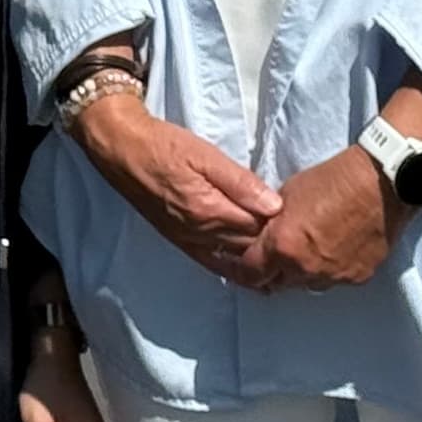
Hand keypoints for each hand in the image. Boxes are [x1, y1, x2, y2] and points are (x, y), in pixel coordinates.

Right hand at [71, 89, 283, 285]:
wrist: (121, 150)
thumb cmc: (163, 145)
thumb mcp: (205, 155)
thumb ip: (240, 182)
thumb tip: (275, 205)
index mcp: (210, 210)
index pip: (259, 226)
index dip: (281, 222)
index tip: (300, 215)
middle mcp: (200, 233)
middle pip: (249, 245)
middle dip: (273, 242)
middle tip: (297, 235)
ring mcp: (188, 240)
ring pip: (233, 258)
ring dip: (257, 258)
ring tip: (284, 258)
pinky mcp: (180, 241)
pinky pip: (211, 263)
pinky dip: (233, 269)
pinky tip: (251, 276)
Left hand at [256, 147, 400, 289]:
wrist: (381, 182)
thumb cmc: (333, 179)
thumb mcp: (287, 194)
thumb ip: (272, 223)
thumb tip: (265, 235)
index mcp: (282, 247)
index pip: (250, 274)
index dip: (242, 270)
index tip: (239, 266)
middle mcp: (306, 268)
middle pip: (278, 283)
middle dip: (273, 271)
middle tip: (276, 255)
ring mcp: (334, 276)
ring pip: (308, 284)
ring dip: (303, 272)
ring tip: (310, 248)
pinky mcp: (358, 278)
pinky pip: (335, 280)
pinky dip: (330, 269)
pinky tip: (336, 248)